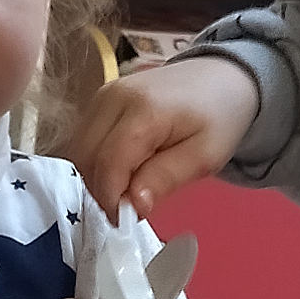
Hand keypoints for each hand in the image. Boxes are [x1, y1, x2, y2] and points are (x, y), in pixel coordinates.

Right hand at [62, 56, 256, 217]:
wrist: (220, 77)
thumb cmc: (218, 117)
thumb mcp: (205, 156)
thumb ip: (166, 178)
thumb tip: (132, 205)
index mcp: (145, 110)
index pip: (110, 163)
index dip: (112, 199)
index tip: (125, 222)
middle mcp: (113, 97)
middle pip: (86, 158)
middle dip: (101, 191)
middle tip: (127, 210)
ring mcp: (102, 95)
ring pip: (79, 151)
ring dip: (96, 178)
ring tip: (127, 190)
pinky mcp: (98, 99)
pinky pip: (84, 140)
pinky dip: (96, 163)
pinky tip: (122, 171)